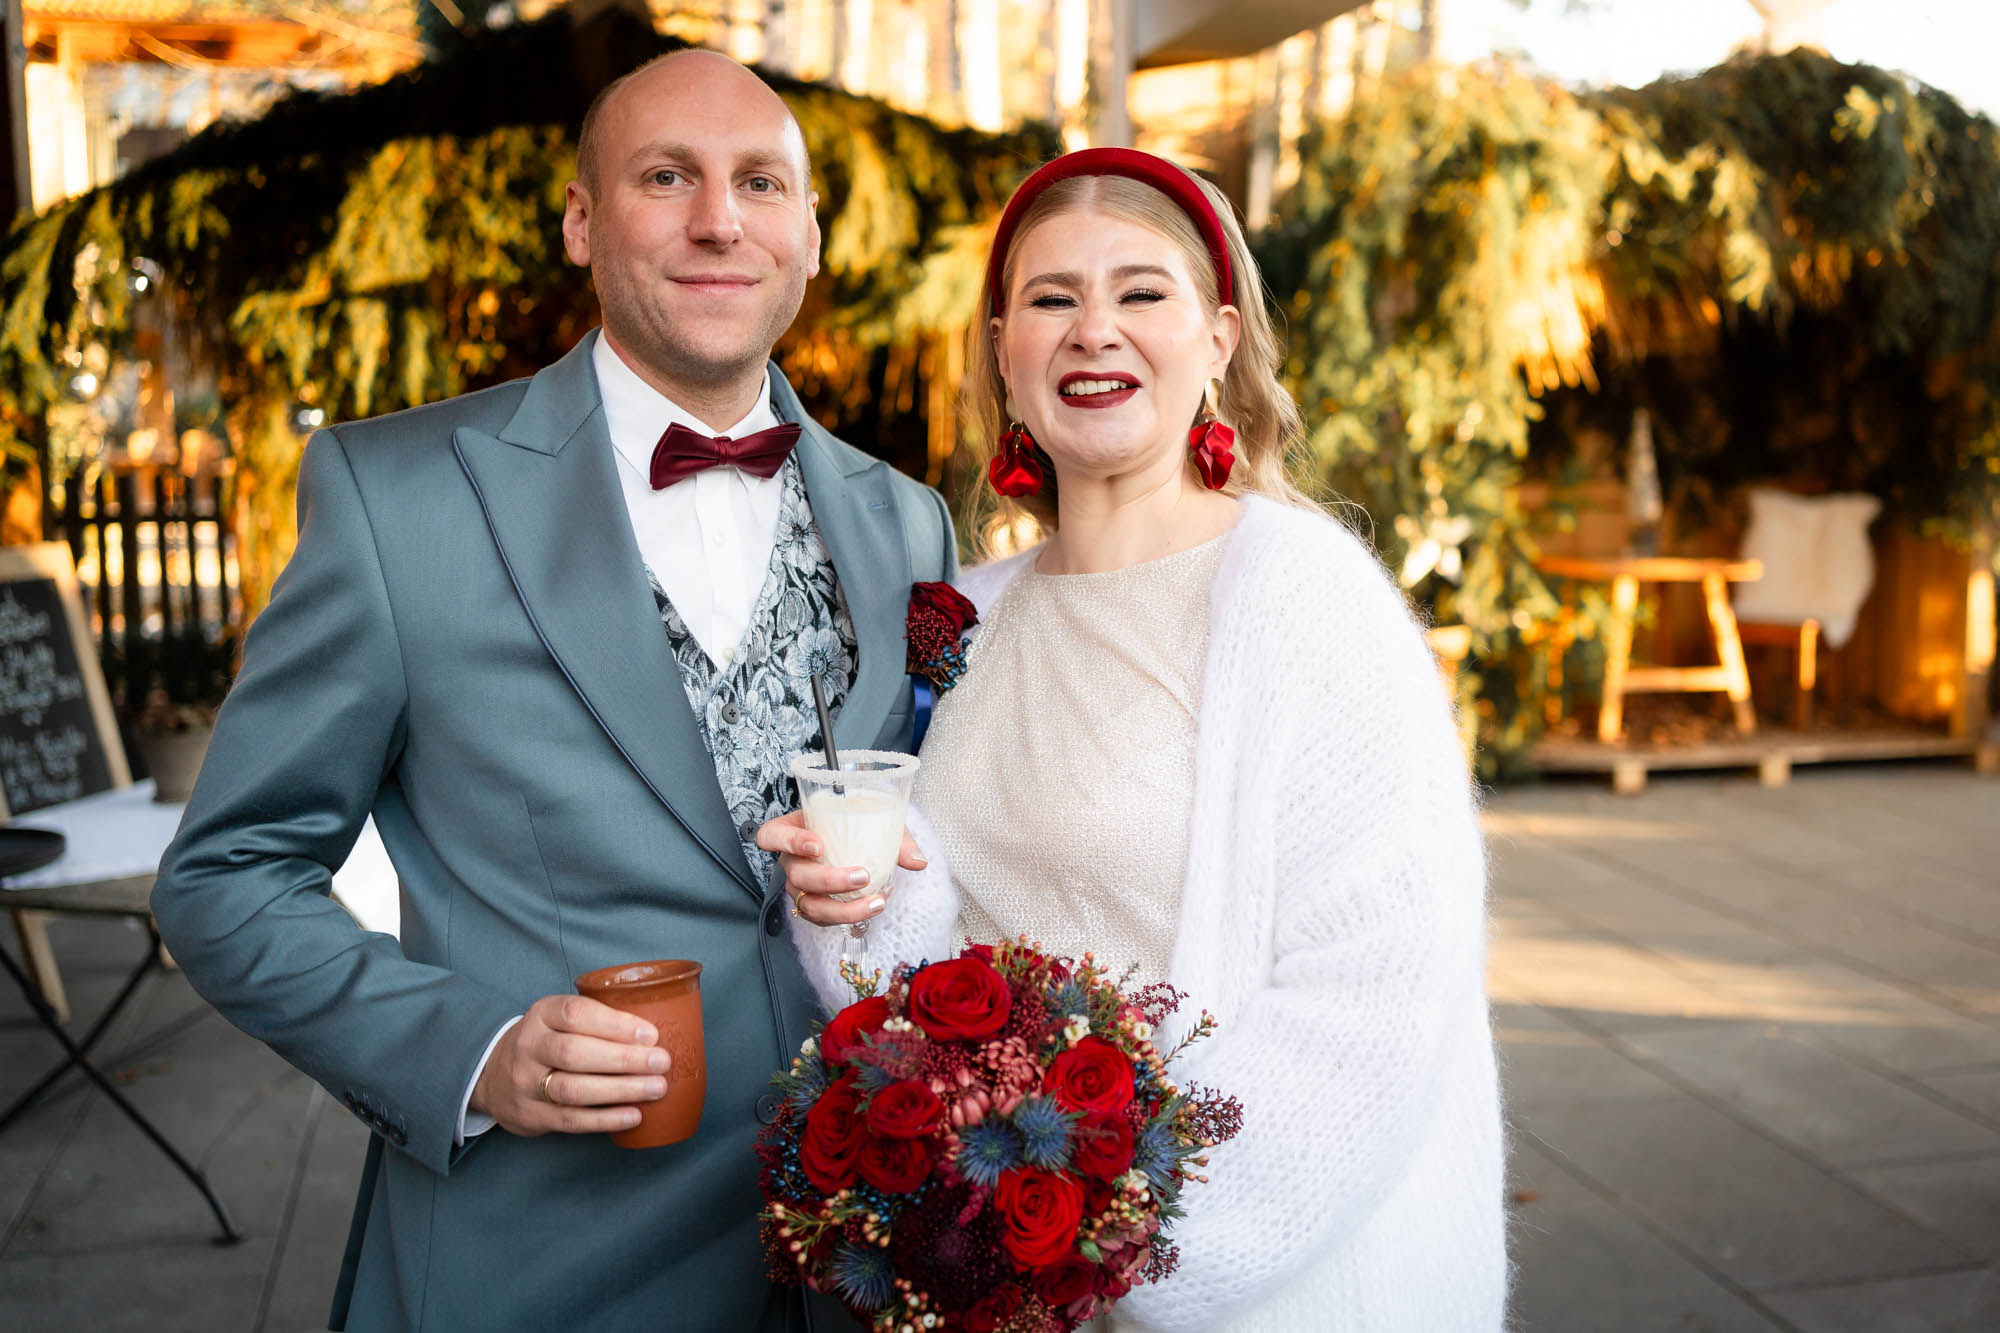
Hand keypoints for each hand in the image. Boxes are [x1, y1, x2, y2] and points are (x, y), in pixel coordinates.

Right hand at [469, 994, 668, 1136]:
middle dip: (624, 1059)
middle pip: (576, 1053)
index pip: (575, 1014)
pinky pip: (571, 1119)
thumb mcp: (559, 1018)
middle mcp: (529, 1046)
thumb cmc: (548, 1041)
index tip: (650, 1034)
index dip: (615, 1024)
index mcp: (541, 1014)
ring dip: (620, 1090)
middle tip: (662, 1063)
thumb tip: (655, 1033)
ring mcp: (526, 1083)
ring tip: (656, 1088)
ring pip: (573, 1089)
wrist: (493, 1075)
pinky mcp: (531, 1115)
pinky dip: (605, 1119)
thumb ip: (596, 1019)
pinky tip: (634, 1116)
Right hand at [756, 811, 926, 927]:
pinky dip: (849, 916)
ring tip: (877, 902)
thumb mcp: (874, 821)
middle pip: (797, 876)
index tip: (818, 845)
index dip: (789, 842)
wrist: (858, 841)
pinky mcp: (813, 905)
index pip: (772, 836)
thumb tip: (918, 862)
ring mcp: (799, 887)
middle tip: (863, 875)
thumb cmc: (857, 825)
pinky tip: (873, 907)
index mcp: (792, 830)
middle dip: (829, 880)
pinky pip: (823, 919)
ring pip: (809, 905)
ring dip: (843, 909)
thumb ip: (895, 838)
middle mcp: (791, 861)